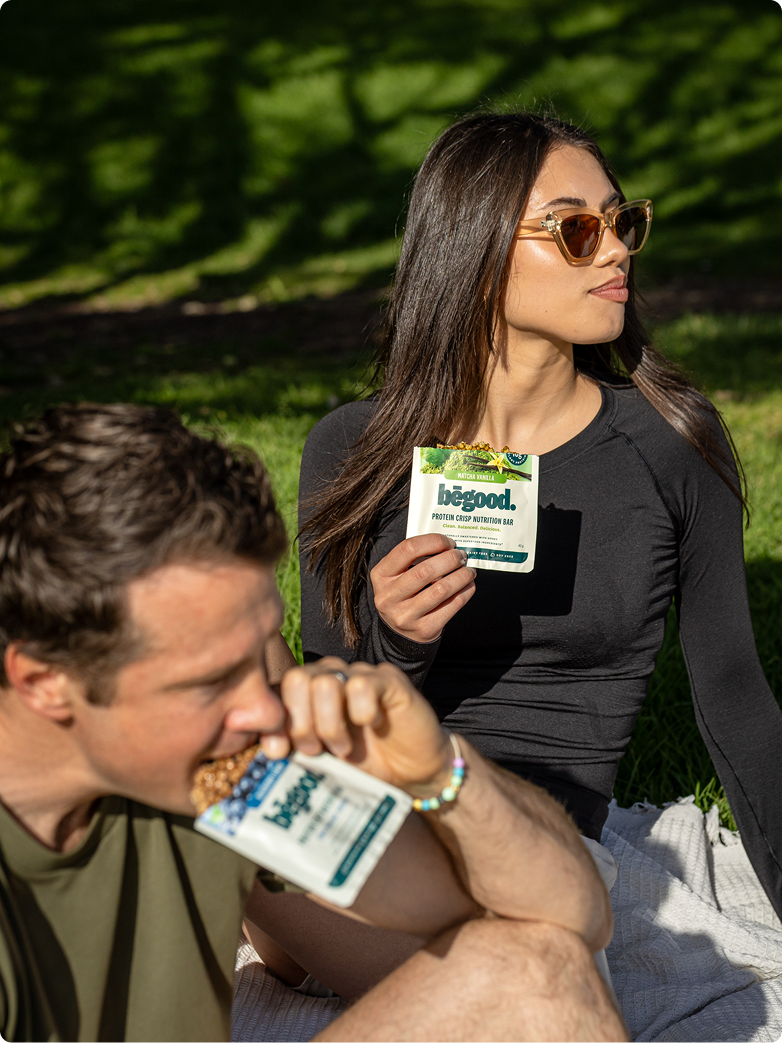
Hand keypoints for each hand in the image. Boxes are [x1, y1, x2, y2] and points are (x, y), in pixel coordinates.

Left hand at [277, 657, 451, 794]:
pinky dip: (361, 712)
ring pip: (324, 682)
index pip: (277, 689)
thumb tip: (268, 746)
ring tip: (343, 747)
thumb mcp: (321, 760)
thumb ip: (294, 747)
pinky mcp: (388, 679)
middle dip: (300, 723)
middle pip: (297, 679)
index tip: (278, 753)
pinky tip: (373, 725)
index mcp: (309, 692)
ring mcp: (359, 674)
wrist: (413, 773)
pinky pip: (361, 685)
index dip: (274, 722)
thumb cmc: (365, 765)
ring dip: (330, 724)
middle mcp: (331, 675)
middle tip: (315, 750)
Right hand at [370, 534, 476, 642]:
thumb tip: (448, 547)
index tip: (448, 542)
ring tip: (469, 571)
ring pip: (441, 589)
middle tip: (461, 556)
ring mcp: (405, 615)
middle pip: (425, 570)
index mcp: (380, 575)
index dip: (433, 541)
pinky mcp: (424, 629)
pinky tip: (469, 585)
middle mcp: (389, 596)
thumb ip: (414, 559)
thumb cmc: (402, 595)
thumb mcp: (396, 575)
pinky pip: (451, 606)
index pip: (407, 549)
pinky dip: (465, 592)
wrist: (400, 633)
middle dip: (450, 559)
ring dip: (461, 576)